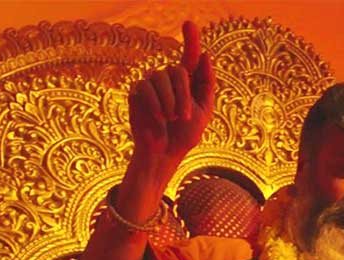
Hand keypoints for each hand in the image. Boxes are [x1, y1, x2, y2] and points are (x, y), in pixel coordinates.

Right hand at [128, 21, 214, 164]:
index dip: (191, 39)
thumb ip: (206, 84)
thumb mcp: (204, 110)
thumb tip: (205, 55)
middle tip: (184, 117)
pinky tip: (158, 118)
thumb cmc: (185, 135)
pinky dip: (155, 104)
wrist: (165, 153)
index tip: (189, 23)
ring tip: (171, 119)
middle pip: (178, 70)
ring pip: (161, 77)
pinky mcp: (137, 92)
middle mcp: (168, 79)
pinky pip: (146, 87)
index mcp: (187, 83)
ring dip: (170, 102)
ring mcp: (151, 84)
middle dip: (184, 95)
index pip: (190, 56)